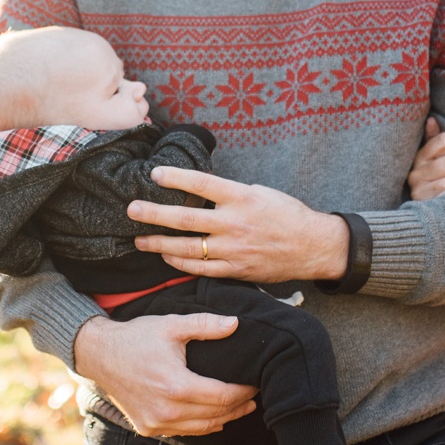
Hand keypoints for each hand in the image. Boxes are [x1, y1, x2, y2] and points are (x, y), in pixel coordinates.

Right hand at [73, 314, 257, 436]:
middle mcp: (167, 410)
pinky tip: (212, 416)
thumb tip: (235, 324)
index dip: (243, 392)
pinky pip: (184, 432)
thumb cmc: (137, 338)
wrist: (100, 355)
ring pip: (202, 428)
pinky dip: (201, 425)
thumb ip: (205, 325)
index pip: (223, 396)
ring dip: (223, 418)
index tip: (255, 384)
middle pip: (216, 415)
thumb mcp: (172, 325)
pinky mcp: (148, 428)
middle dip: (239, 407)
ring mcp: (156, 423)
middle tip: (253, 398)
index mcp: (176, 386)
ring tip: (239, 408)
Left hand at [129, 167, 348, 282]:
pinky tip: (166, 258)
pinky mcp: (236, 269)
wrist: (312, 247)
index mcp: (241, 197)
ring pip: (187, 248)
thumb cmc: (287, 214)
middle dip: (154, 214)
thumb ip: (231, 194)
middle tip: (132, 210)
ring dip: (159, 244)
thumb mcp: (261, 193)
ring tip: (140, 240)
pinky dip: (180, 264)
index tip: (154, 174)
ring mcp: (233, 249)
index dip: (175, 178)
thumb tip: (203, 192)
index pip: (201, 184)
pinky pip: (201, 269)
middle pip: (185, 218)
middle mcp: (234, 223)